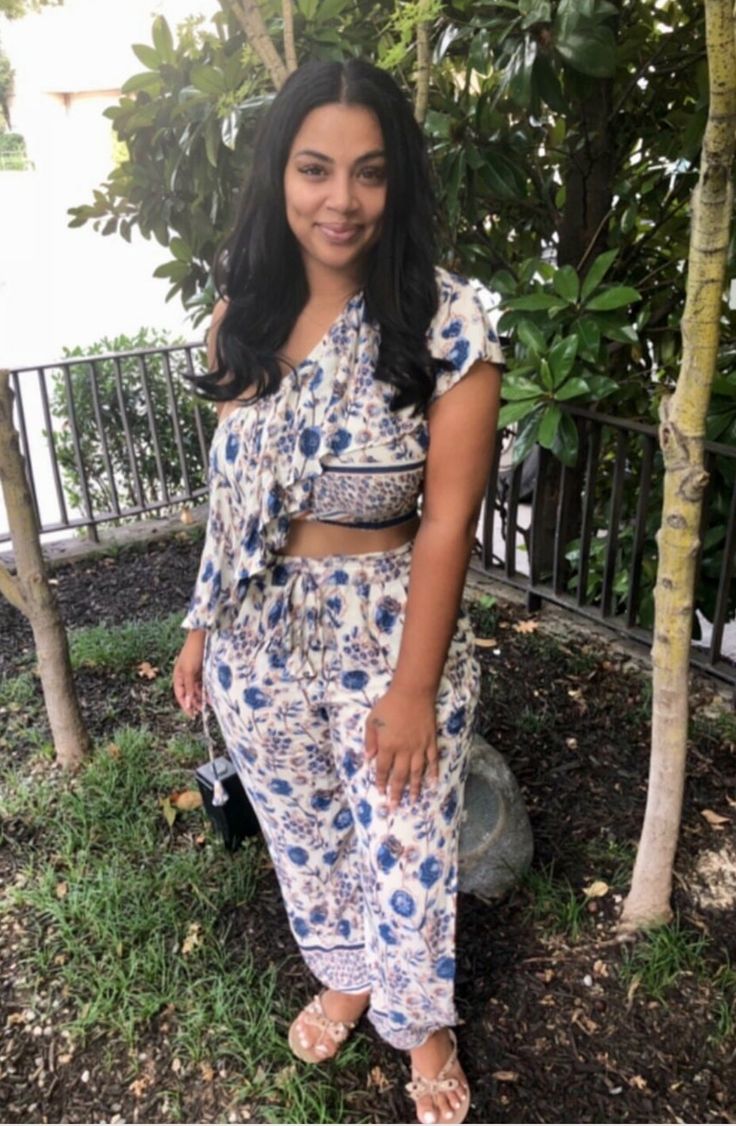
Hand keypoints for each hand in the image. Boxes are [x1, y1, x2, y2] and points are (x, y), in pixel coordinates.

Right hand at [173, 630, 205, 717]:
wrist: (203, 636)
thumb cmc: (193, 652)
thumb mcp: (190, 672)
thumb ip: (189, 688)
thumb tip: (188, 704)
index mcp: (178, 676)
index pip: (180, 694)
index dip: (185, 705)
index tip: (192, 715)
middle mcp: (185, 676)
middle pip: (189, 693)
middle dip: (195, 702)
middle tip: (202, 712)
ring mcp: (195, 673)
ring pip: (198, 689)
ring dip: (202, 697)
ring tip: (209, 705)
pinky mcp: (203, 670)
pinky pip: (204, 683)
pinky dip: (208, 689)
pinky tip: (213, 695)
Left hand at [364, 686, 438, 810]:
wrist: (412, 692)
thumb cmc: (389, 705)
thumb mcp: (372, 720)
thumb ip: (370, 741)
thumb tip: (368, 759)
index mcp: (387, 746)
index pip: (383, 769)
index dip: (381, 782)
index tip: (380, 794)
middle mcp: (403, 750)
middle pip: (399, 775)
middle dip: (396, 792)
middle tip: (395, 807)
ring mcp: (419, 747)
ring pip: (417, 772)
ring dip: (415, 788)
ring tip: (414, 801)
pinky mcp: (430, 742)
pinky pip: (432, 760)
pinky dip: (433, 772)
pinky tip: (433, 783)